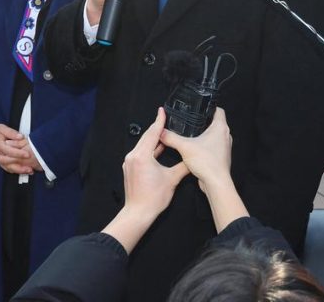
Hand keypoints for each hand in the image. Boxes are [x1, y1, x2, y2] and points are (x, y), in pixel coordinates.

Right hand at [0, 124, 36, 174]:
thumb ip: (11, 132)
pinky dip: (15, 171)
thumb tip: (20, 137)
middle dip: (20, 166)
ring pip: (8, 167)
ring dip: (19, 170)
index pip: (10, 151)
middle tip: (31, 167)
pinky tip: (23, 171)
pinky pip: (7, 168)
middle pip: (9, 163)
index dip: (19, 154)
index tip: (28, 155)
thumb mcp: (2, 128)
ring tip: (29, 171)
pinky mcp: (0, 161)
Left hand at [102, 108, 189, 254]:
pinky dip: (149, 149)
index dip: (159, 121)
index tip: (162, 111)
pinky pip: (140, 153)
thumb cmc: (153, 198)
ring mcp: (129, 162)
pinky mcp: (130, 168)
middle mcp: (133, 156)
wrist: (138, 213)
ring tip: (164, 132)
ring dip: (153, 139)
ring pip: (143, 145)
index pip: (153, 133)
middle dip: (156, 128)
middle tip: (165, 119)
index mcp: (142, 155)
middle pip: (146, 137)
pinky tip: (158, 148)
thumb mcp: (172, 179)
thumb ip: (183, 165)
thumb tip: (193, 159)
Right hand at [160, 107, 248, 232]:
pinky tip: (195, 149)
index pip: (218, 110)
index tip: (200, 107)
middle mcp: (225, 136)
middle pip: (216, 123)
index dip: (210, 107)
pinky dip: (206, 146)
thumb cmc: (207, 162)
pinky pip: (214, 147)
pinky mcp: (221, 157)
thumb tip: (161, 132)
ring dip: (206, 135)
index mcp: (220, 128)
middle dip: (205, 121)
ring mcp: (224, 147)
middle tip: (193, 120)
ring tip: (193, 134)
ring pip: (215, 136)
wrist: (216, 183)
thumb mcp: (184, 147)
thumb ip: (171, 138)